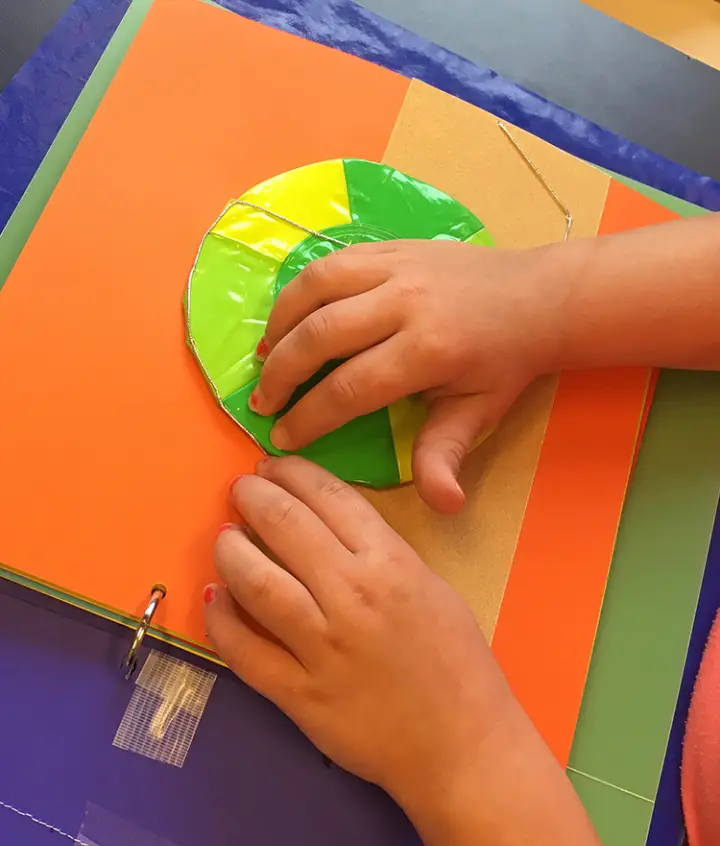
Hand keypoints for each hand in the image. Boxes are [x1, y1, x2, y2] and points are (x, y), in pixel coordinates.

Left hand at [205, 456, 516, 807]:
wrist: (462, 745)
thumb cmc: (457, 663)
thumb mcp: (432, 588)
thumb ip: (381, 554)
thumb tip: (324, 528)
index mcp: (391, 564)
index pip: (328, 497)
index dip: (291, 473)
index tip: (271, 468)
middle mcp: (351, 595)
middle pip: (284, 526)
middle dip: (252, 498)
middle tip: (239, 492)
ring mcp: (321, 647)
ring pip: (256, 582)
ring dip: (230, 551)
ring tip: (223, 538)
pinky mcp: (299, 694)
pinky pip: (244, 651)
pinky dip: (220, 620)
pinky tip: (213, 597)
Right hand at [253, 240, 564, 512]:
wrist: (538, 296)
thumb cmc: (505, 363)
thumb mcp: (480, 414)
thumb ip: (447, 454)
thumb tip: (443, 505)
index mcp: (428, 350)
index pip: (349, 388)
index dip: (308, 417)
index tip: (282, 438)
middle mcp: (406, 302)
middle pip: (320, 335)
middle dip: (281, 374)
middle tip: (261, 403)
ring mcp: (397, 266)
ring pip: (316, 288)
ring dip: (279, 324)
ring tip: (262, 358)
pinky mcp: (391, 246)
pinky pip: (330, 262)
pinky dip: (298, 291)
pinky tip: (287, 318)